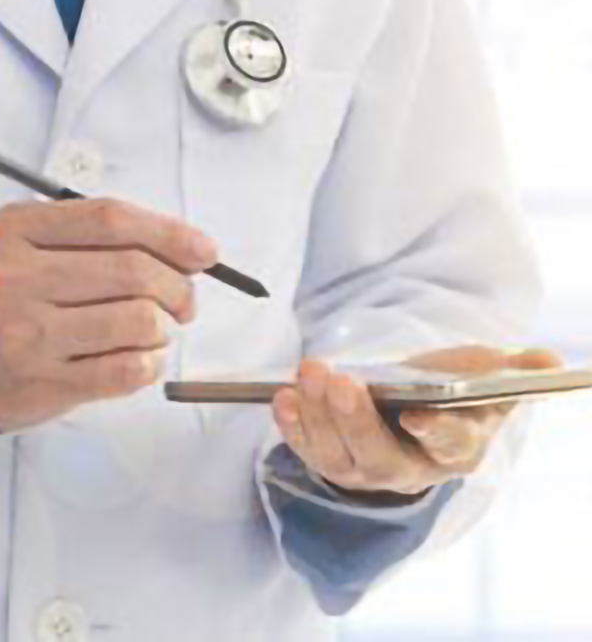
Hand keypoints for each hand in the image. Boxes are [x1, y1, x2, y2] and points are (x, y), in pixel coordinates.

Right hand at [0, 199, 217, 432]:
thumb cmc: (7, 291)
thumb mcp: (30, 241)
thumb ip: (98, 235)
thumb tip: (189, 251)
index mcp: (16, 231)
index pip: (112, 220)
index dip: (170, 233)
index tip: (206, 252)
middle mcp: (16, 279)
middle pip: (133, 271)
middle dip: (179, 287)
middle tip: (185, 301)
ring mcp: (26, 335)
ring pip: (137, 321)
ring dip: (165, 327)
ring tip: (156, 330)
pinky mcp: (41, 384)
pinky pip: (124, 372)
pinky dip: (152, 364)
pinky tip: (145, 358)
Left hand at [272, 346, 561, 496]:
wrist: (412, 412)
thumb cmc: (451, 395)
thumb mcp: (486, 381)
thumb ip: (512, 371)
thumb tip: (547, 361)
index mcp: (454, 448)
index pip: (447, 445)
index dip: (434, 430)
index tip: (416, 412)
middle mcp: (407, 469)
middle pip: (379, 455)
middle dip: (356, 419)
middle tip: (339, 381)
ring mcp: (363, 469)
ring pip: (336, 453)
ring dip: (317, 414)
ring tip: (308, 374)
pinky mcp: (329, 459)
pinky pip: (306, 448)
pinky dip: (291, 425)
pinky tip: (282, 398)